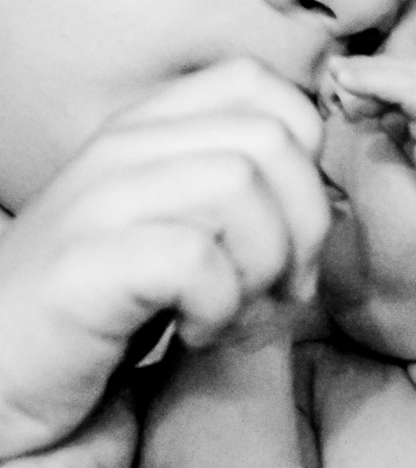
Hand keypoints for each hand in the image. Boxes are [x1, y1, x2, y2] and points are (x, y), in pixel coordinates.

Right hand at [0, 59, 328, 458]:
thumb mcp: (179, 227)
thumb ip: (239, 193)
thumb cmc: (109, 308)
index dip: (304, 153)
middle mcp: (122, 148)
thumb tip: (330, 200)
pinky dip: (220, 308)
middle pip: (270, 140)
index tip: (290, 225)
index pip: (261, 85)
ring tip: (231, 315)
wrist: (0, 381)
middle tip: (276, 290)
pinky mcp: (85, 266)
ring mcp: (98, 201)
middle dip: (302, 226)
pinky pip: (198, 259)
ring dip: (262, 270)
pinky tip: (194, 333)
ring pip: (240, 187)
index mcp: (149, 127)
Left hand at [323, 52, 415, 232]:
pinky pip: (400, 84)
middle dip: (380, 76)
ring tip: (339, 78)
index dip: (402, 80)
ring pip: (406, 72)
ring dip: (368, 74)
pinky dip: (370, 78)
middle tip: (347, 89)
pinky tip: (346, 78)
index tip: (376, 100)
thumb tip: (390, 119)